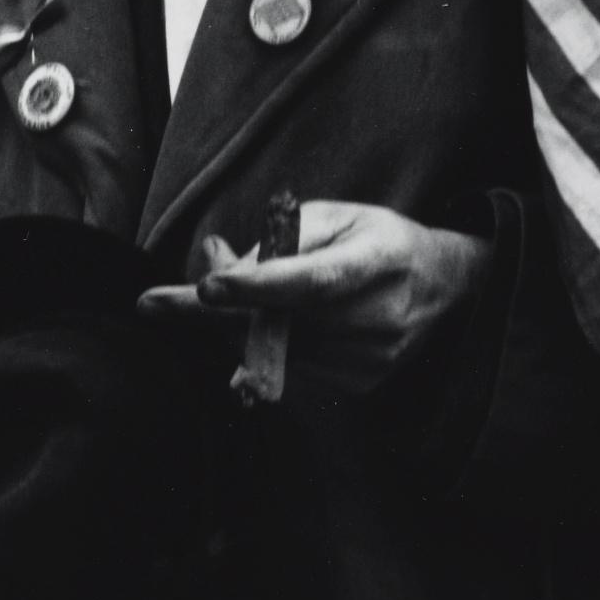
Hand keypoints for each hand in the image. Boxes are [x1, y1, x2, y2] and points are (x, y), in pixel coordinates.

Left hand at [137, 201, 487, 393]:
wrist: (443, 287)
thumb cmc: (375, 238)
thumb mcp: (334, 216)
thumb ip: (277, 238)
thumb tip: (215, 265)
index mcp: (379, 259)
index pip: (314, 279)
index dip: (258, 286)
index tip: (206, 288)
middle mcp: (381, 317)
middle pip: (282, 325)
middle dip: (210, 315)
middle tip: (156, 302)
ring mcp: (373, 359)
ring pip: (275, 353)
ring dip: (231, 328)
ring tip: (217, 298)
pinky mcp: (362, 384)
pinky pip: (289, 371)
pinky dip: (260, 348)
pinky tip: (263, 324)